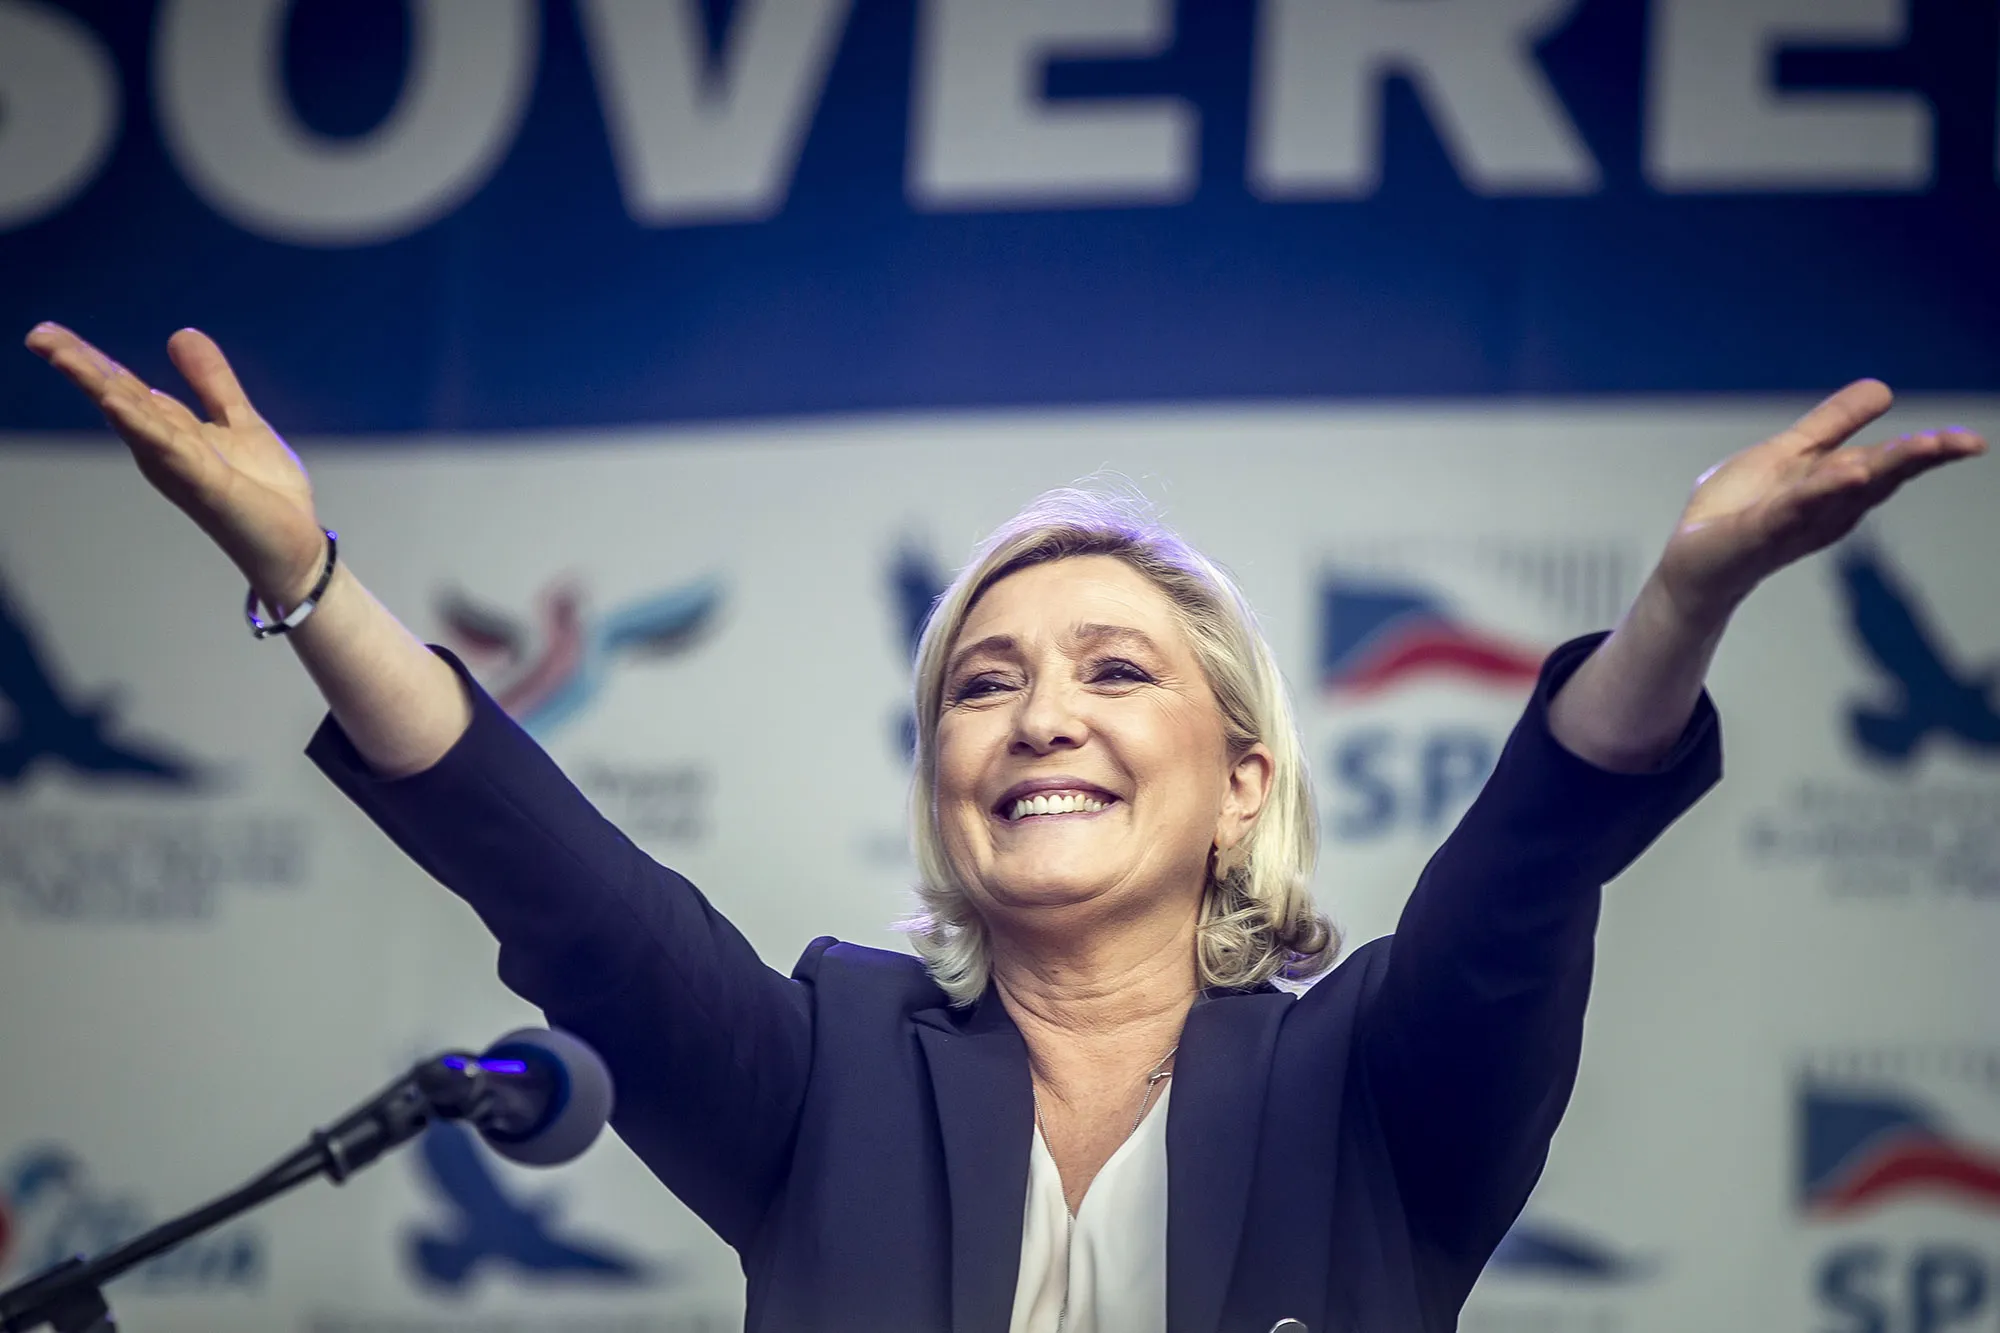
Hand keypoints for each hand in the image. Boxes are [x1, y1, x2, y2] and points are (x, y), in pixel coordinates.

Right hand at [24, 323, 326, 607]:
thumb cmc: (264, 492)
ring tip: (63, 356)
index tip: (46, 331)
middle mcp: (164, 448)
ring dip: (99, 386)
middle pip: (116, 397)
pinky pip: (169, 449)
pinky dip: (142, 425)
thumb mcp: (238, 420)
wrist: (295, 544)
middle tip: (38, 333)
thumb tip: (180, 334)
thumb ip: (211, 382)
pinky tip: (117, 403)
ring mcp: (180, 466)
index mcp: (170, 431)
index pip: (122, 387)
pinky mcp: (206, 484)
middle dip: (79, 365)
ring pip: (132, 418)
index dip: (87, 358)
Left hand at [1656, 379, 1985, 628]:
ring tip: (1921, 447)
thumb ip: (1832, 424)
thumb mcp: (1788, 453)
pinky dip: (1820, 492)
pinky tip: (1847, 475)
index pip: (1888, 463)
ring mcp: (1792, 522)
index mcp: (1835, 486)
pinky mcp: (1757, 532)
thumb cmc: (1739, 508)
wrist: (1690, 563)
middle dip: (1920, 458)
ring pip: (1844, 491)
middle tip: (1967, 443)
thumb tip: (1883, 388)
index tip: (1971, 442)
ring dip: (1881, 469)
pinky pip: (1792, 509)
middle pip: (1879, 477)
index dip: (1928, 450)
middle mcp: (1825, 508)